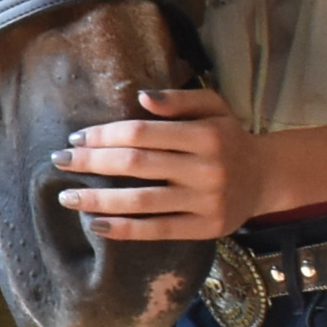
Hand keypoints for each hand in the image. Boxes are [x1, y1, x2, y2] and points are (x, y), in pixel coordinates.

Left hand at [53, 88, 276, 240]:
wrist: (267, 177)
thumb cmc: (228, 137)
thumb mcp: (213, 107)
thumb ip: (179, 99)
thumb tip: (141, 97)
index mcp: (205, 135)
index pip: (141, 133)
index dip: (104, 135)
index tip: (76, 138)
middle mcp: (206, 168)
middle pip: (135, 164)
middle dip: (91, 162)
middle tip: (59, 161)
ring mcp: (206, 201)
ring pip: (141, 201)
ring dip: (98, 200)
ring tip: (67, 197)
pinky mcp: (206, 228)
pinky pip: (158, 230)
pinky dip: (124, 229)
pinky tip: (96, 224)